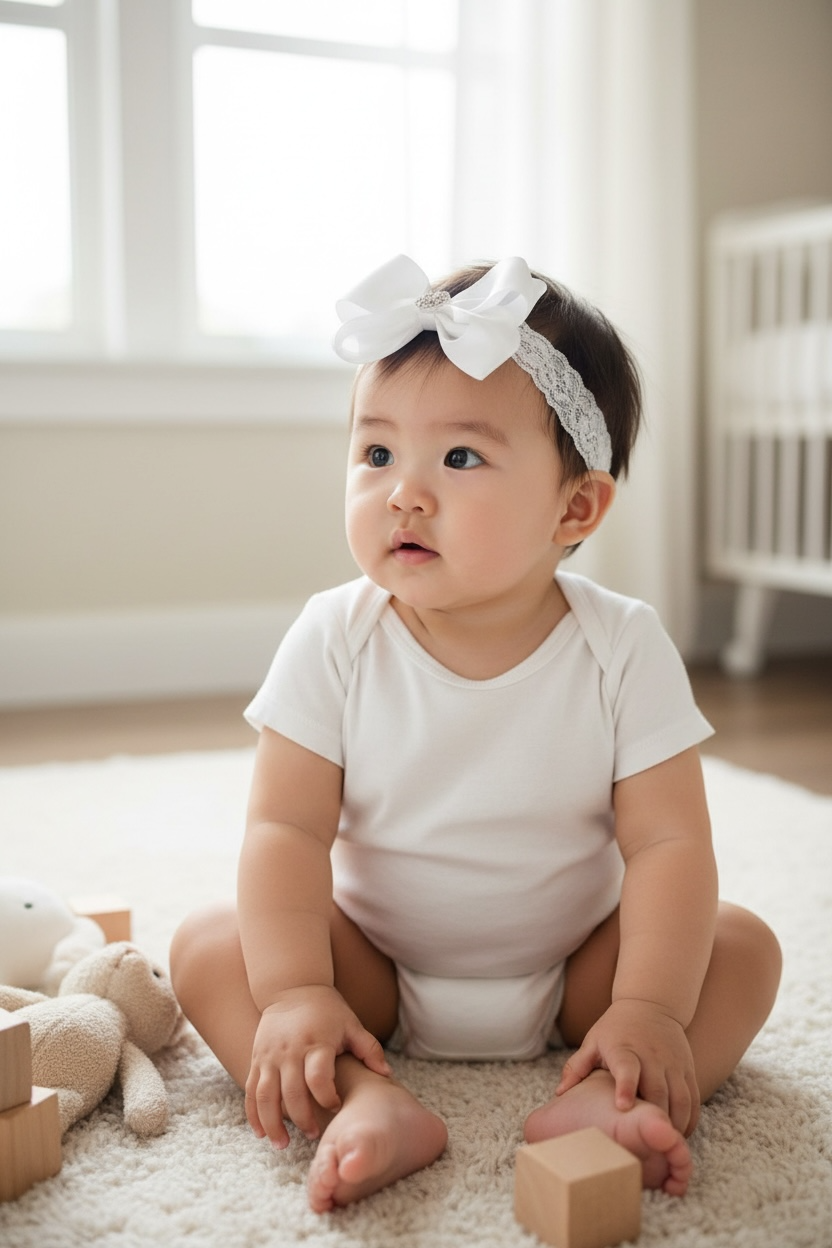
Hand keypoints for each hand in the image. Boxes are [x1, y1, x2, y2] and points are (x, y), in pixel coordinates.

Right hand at [245, 985, 390, 1147]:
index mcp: (316, 1042)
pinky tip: (261, 1132)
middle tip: (314, 1134)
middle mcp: (290, 1051)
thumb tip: (387, 1073)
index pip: (318, 1077)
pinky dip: (253, 1114)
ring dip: (272, 1124)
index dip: (327, 1097)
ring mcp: (270, 1055)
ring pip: (265, 1096)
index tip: (336, 1107)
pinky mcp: (257, 1058)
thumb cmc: (327, 1009)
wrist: (291, 986)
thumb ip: (368, 1048)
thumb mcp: (351, 1023)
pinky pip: (250, 1090)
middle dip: (302, 1119)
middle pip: (291, 1093)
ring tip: (282, 1144)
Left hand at [556, 999, 699, 1134]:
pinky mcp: (688, 1069)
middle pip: (657, 1091)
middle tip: (646, 1145)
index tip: (622, 1107)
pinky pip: (693, 1099)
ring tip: (664, 1145)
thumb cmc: (616, 1028)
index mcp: (624, 1048)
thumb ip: (577, 1067)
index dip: (625, 1087)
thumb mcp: (593, 1041)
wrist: (651, 1003)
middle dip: (653, 1119)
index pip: (627, 1068)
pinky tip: (680, 1133)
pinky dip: (689, 1119)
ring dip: (674, 1125)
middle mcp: (652, 1056)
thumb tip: (559, 1093)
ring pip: (680, 1099)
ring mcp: (673, 1063)